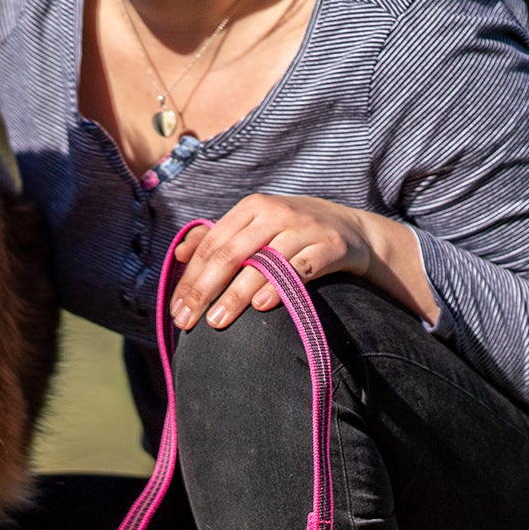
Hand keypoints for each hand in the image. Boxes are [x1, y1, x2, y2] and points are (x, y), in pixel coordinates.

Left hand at [168, 194, 439, 330]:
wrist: (353, 230)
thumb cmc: (292, 233)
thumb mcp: (257, 226)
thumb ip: (218, 237)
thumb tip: (179, 254)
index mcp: (252, 207)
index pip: (212, 244)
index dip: (190, 278)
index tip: (176, 310)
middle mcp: (276, 213)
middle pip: (230, 253)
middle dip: (204, 290)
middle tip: (186, 322)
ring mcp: (305, 228)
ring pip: (263, 262)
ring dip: (236, 295)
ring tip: (217, 322)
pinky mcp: (331, 246)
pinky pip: (301, 268)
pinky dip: (280, 286)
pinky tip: (261, 306)